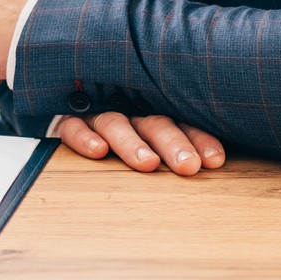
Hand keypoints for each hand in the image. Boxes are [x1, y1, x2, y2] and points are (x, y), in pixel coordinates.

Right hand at [57, 112, 224, 175]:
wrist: (63, 114)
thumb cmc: (128, 141)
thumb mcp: (156, 144)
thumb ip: (180, 154)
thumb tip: (217, 166)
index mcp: (156, 117)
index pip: (182, 123)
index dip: (198, 139)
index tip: (213, 161)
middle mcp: (130, 113)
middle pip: (155, 124)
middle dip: (173, 144)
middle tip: (188, 166)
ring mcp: (99, 116)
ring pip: (117, 124)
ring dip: (133, 143)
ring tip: (147, 164)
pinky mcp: (68, 121)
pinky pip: (74, 126)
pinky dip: (85, 137)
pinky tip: (98, 151)